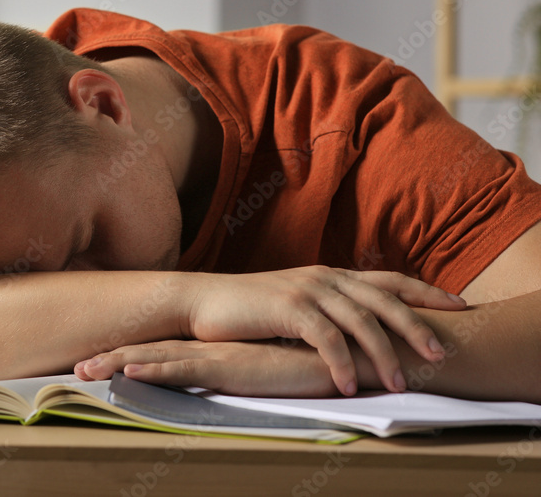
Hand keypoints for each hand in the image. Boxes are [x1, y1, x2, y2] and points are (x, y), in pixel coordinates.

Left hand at [75, 339, 343, 397]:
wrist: (343, 355)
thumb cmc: (310, 365)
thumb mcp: (270, 372)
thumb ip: (248, 374)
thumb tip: (230, 384)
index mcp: (216, 352)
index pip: (162, 353)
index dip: (128, 358)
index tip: (97, 363)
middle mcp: (210, 350)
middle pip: (149, 353)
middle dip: (110, 360)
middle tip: (75, 369)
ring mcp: (218, 356)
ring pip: (157, 359)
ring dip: (118, 364)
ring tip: (84, 372)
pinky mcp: (232, 367)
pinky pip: (186, 370)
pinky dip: (156, 372)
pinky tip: (130, 373)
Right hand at [183, 267, 463, 395]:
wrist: (203, 301)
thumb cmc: (249, 309)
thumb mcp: (296, 302)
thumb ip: (328, 309)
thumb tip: (358, 331)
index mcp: (331, 275)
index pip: (388, 280)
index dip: (425, 292)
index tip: (460, 307)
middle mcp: (325, 277)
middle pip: (385, 299)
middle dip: (417, 327)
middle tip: (441, 355)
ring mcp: (307, 290)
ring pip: (361, 321)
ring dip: (383, 355)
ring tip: (398, 384)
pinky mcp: (287, 308)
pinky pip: (326, 338)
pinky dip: (341, 364)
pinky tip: (347, 387)